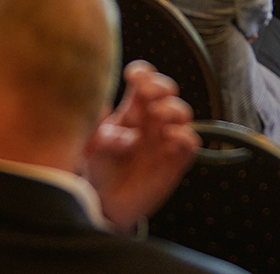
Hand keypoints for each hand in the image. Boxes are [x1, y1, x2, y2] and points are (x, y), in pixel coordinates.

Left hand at [84, 61, 198, 233]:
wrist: (106, 206)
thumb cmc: (98, 170)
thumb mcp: (89, 145)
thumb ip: (94, 124)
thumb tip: (97, 102)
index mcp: (130, 111)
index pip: (143, 82)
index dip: (143, 73)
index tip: (133, 76)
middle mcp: (150, 122)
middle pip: (166, 91)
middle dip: (161, 85)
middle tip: (148, 92)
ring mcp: (164, 140)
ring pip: (182, 113)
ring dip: (173, 108)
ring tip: (157, 115)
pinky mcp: (175, 162)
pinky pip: (190, 143)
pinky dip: (184, 135)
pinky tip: (169, 137)